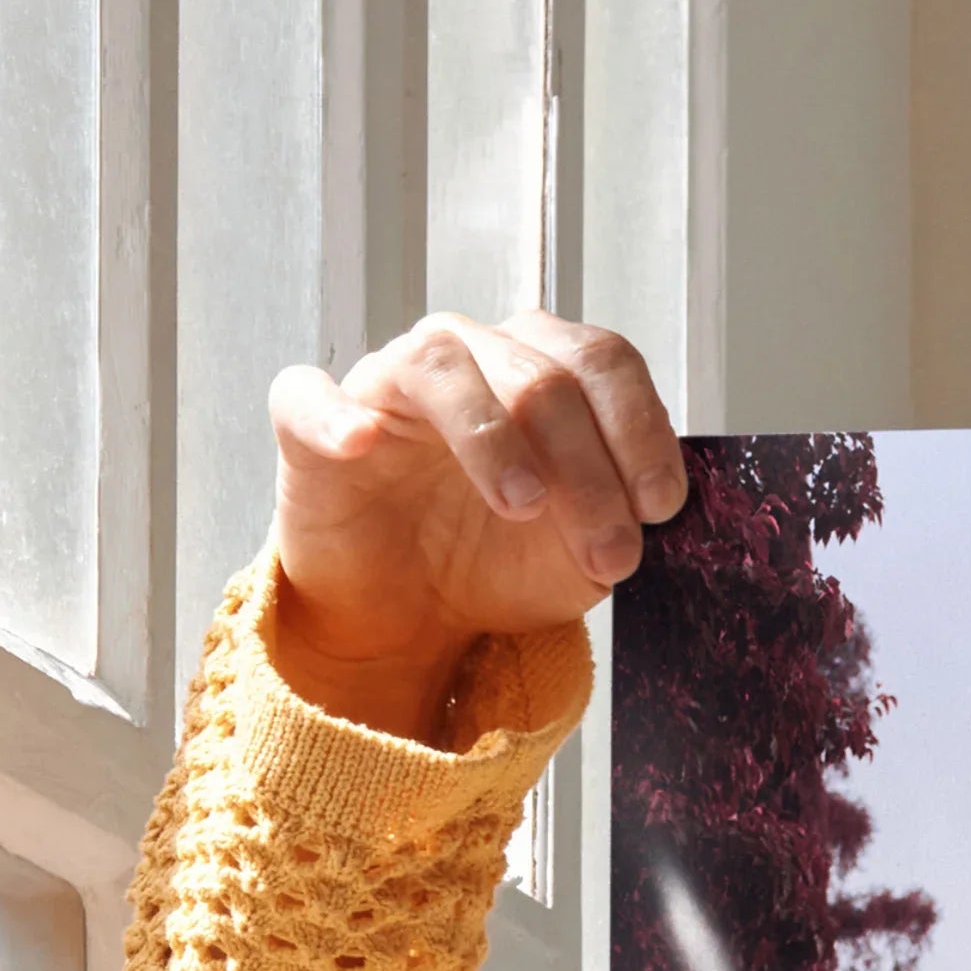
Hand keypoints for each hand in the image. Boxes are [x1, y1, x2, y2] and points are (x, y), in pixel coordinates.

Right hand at [265, 312, 685, 741]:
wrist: (411, 614)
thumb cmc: (496, 561)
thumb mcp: (581, 554)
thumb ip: (619, 519)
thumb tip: (652, 508)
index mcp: (542, 370)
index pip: (602, 362)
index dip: (640, 429)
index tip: (661, 507)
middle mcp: (470, 356)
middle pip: (540, 375)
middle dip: (587, 470)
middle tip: (609, 552)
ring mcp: (389, 383)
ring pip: (442, 366)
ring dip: (493, 438)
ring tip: (523, 506)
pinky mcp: (311, 423)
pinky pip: (309, 396)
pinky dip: (335, 415)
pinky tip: (362, 443)